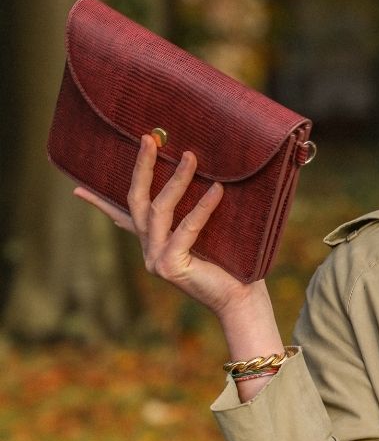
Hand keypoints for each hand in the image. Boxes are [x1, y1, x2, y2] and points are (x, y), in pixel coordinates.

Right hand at [74, 134, 256, 318]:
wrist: (241, 302)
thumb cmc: (232, 266)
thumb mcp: (212, 235)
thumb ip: (200, 215)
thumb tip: (215, 181)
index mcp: (155, 243)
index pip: (123, 217)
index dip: (99, 203)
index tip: (76, 189)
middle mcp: (150, 251)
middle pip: (137, 202)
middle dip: (142, 169)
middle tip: (148, 139)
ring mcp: (156, 260)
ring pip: (159, 211)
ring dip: (176, 181)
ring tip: (191, 157)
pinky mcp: (171, 266)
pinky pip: (186, 228)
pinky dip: (202, 207)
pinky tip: (217, 190)